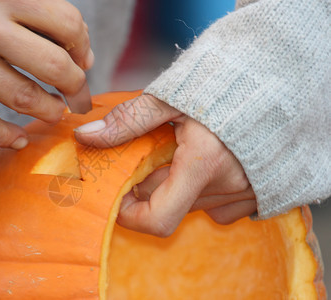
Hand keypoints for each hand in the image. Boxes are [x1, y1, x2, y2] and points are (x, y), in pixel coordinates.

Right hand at [0, 0, 93, 148]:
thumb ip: (42, 16)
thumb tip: (84, 56)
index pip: (66, 24)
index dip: (83, 47)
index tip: (83, 61)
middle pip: (53, 66)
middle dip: (76, 88)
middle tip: (79, 97)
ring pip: (24, 98)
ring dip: (49, 112)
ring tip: (56, 112)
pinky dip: (7, 137)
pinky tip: (20, 139)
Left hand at [74, 94, 256, 236]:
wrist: (283, 74)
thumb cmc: (227, 79)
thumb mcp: (172, 96)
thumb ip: (128, 120)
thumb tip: (87, 137)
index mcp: (204, 162)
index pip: (158, 218)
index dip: (129, 215)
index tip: (116, 195)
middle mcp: (227, 185)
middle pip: (168, 203)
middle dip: (148, 183)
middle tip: (145, 152)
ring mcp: (247, 192)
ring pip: (190, 202)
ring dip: (175, 183)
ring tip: (179, 149)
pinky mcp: (260, 192)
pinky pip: (217, 204)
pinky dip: (201, 188)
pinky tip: (206, 160)